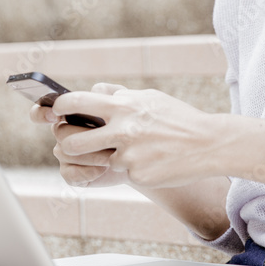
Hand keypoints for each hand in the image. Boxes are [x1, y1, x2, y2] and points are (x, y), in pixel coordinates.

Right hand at [31, 83, 131, 187]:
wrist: (142, 155)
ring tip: (113, 154)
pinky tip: (102, 169)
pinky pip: (69, 174)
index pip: (44, 110)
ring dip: (90, 155)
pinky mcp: (73, 174)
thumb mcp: (125, 104)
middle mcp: (64, 132)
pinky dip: (86, 172)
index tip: (54, 114)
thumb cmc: (130, 126)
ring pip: (65, 153)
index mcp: (70, 113)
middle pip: (59, 132)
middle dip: (84, 136)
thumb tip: (94, 90)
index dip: (41, 112)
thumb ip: (110, 92)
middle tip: (109, 139)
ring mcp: (66, 154)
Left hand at [51, 85, 224, 188]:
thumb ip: (119, 95)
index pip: (76, 103)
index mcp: (123, 107)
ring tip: (123, 153)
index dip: (59, 108)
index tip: (55, 112)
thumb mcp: (149, 98)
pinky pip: (123, 173)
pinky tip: (151, 163)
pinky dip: (132, 169)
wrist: (209, 144)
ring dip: (103, 159)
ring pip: (98, 160)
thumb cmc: (178, 119)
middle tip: (74, 144)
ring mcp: (128, 155)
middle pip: (72, 141)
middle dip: (68, 144)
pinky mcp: (137, 175)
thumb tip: (94, 90)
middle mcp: (122, 130)